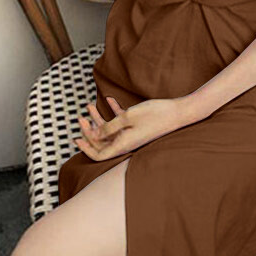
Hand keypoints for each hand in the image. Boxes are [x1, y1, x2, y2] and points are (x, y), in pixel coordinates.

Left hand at [73, 96, 189, 160]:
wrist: (179, 112)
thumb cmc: (155, 114)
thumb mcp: (128, 117)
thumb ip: (109, 127)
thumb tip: (95, 135)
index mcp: (123, 145)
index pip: (99, 155)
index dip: (86, 148)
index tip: (76, 138)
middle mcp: (127, 143)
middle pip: (102, 143)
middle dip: (89, 131)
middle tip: (81, 117)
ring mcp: (133, 135)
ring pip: (110, 131)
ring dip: (99, 119)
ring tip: (89, 106)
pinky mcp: (139, 127)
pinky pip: (121, 123)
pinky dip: (113, 112)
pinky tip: (109, 100)